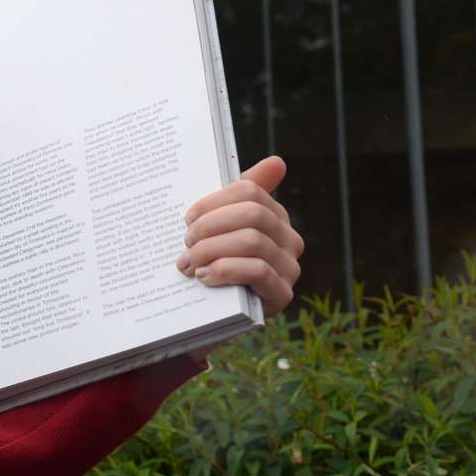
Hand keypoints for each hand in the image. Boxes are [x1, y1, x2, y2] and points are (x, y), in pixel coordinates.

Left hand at [179, 156, 303, 318]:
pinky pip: (257, 271)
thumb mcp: (217, 228)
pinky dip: (225, 270)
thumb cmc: (212, 261)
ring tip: (188, 263)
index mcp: (274, 216)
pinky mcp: (282, 295)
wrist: (209, 314)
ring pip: (252, 241)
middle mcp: (289, 239)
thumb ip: (235, 195)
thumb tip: (278, 162)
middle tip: (185, 242)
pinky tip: (203, 277)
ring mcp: (289, 268)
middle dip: (211, 226)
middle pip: (252, 214)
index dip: (213, 202)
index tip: (187, 218)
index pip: (249, 191)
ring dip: (211, 250)